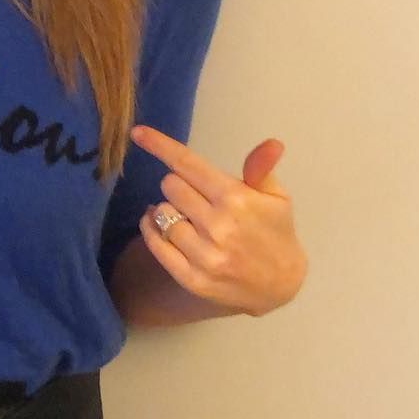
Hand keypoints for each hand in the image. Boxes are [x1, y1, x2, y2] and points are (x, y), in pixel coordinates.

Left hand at [130, 125, 307, 317]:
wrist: (280, 285)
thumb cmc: (275, 231)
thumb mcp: (277, 196)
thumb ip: (262, 168)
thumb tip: (272, 143)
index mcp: (236, 199)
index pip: (188, 164)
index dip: (160, 145)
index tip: (138, 133)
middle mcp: (217, 226)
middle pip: (170, 186)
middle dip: (178, 184)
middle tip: (194, 195)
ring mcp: (203, 255)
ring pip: (160, 214)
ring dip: (167, 209)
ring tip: (185, 215)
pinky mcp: (191, 278)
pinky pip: (156, 244)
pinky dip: (151, 229)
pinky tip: (159, 224)